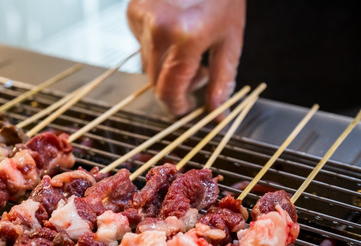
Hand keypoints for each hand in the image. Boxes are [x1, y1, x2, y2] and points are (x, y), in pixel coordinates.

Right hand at [127, 0, 245, 114]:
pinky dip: (156, 47)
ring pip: (147, 65)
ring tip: (189, 50)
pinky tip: (173, 31)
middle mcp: (159, 29)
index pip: (169, 89)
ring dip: (165, 68)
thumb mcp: (230, 40)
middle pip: (155, 81)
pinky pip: (141, 45)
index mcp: (186, 37)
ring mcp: (142, 18)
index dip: (176, 105)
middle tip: (198, 73)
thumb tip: (217, 115)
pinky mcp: (133, 12)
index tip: (185, 108)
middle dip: (175, 87)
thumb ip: (222, 80)